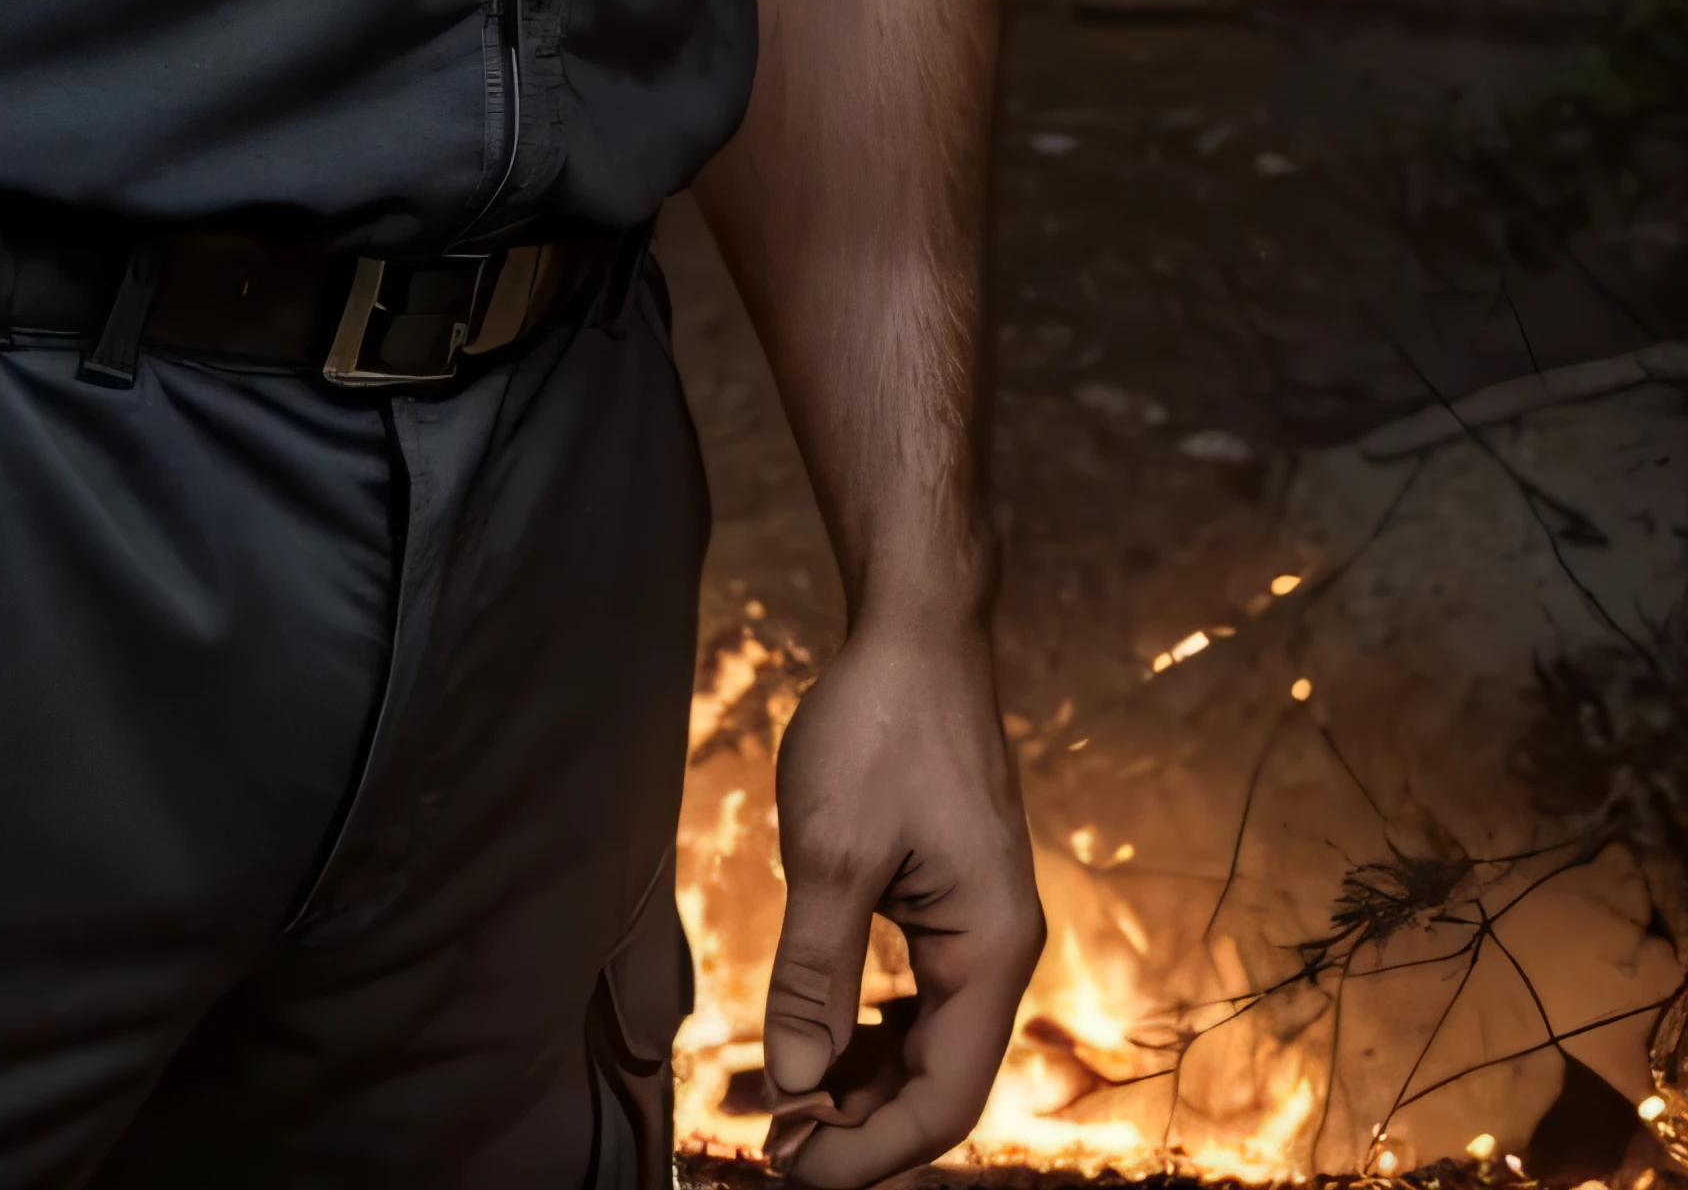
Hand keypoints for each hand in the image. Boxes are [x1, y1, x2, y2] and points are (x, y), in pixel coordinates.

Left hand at [758, 620, 1044, 1189]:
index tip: (794, 1171)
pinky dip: (862, 1031)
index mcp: (992, 952)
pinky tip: (810, 1045)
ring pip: (923, 1045)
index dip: (871, 1153)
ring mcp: (976, 928)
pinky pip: (915, 998)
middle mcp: (998, 952)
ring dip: (856, 1083)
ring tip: (777, 1105)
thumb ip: (815, 978)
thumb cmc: (879, 729)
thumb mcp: (833, 855)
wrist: (915, 634)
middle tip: (771, 1144)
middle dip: (858, 1126)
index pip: (943, 1097)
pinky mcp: (948, 903)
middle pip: (937, 1082)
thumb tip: (796, 1087)